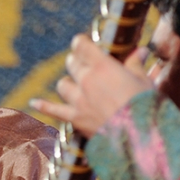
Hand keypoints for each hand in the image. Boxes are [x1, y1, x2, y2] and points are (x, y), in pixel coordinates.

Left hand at [31, 35, 153, 136]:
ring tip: (75, 85)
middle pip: (72, 63)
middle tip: (84, 64)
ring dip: (68, 83)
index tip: (84, 44)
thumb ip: (136, 65)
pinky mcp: (75, 118)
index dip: (82, 43)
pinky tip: (33, 103)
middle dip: (77, 61)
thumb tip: (140, 52)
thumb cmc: (145, 105)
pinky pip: (53, 110)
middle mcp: (86, 80)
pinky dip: (43, 106)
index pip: (82, 45)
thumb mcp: (144, 81)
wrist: (139, 136)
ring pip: (63, 84)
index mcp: (103, 65)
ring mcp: (78, 100)